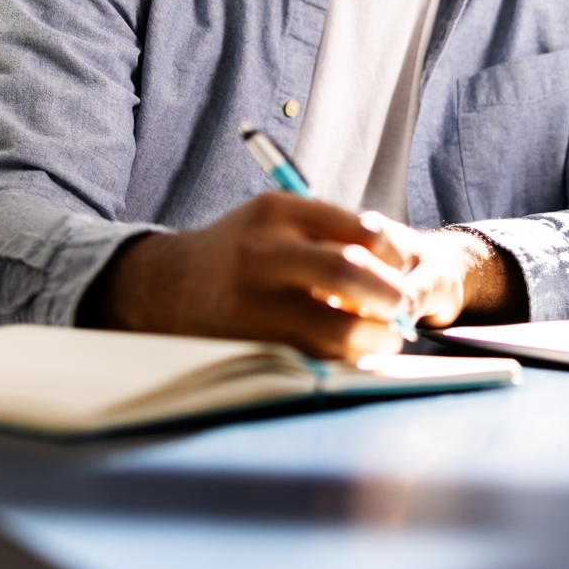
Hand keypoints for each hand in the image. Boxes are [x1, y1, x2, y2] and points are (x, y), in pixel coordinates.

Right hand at [78, 195, 523, 360]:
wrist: (164, 286)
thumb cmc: (242, 251)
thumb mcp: (277, 221)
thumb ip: (331, 234)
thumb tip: (397, 267)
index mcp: (278, 212)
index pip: (360, 229)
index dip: (393, 254)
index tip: (400, 268)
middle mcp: (263, 252)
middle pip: (349, 273)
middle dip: (390, 296)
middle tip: (403, 307)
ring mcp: (253, 300)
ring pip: (334, 327)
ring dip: (372, 337)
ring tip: (385, 336)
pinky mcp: (248, 341)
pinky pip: (311, 356)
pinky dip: (341, 357)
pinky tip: (351, 351)